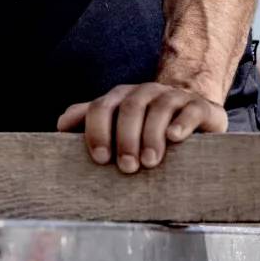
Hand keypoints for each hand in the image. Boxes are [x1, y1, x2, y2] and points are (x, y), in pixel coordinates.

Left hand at [56, 82, 227, 173]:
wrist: (192, 108)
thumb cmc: (148, 123)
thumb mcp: (118, 120)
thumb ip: (90, 120)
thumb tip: (60, 125)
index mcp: (121, 97)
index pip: (101, 108)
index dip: (97, 131)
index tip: (99, 158)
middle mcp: (145, 92)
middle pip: (130, 109)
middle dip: (126, 139)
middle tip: (127, 167)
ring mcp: (173, 97)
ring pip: (159, 109)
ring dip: (152, 136)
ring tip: (150, 162)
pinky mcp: (198, 106)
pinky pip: (189, 111)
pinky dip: (181, 123)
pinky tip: (174, 138)